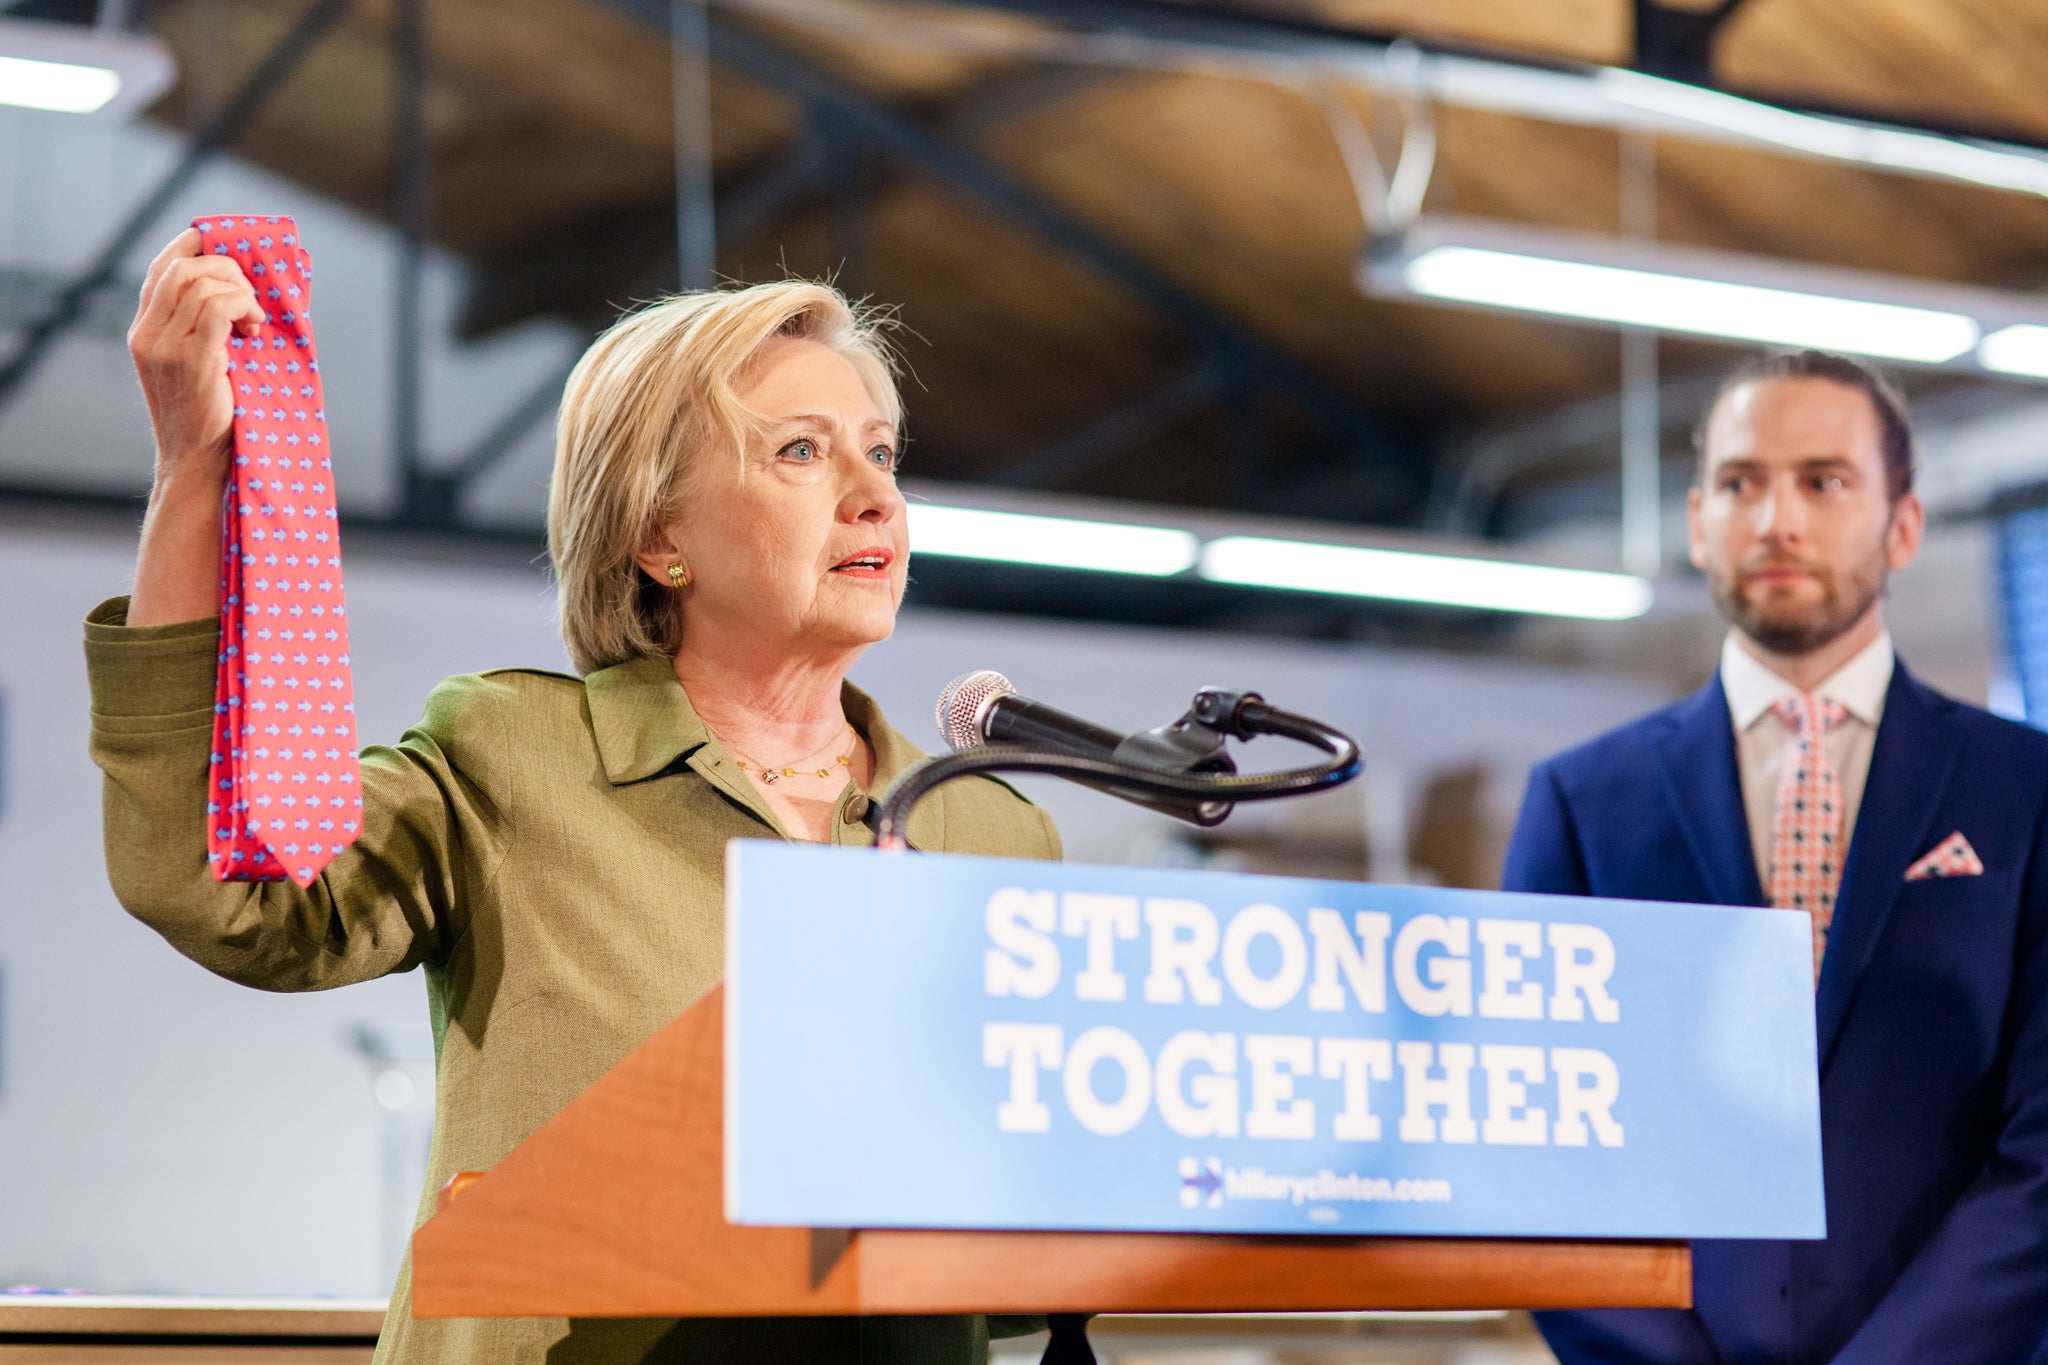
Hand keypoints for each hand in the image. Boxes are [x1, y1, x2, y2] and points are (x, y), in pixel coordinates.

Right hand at [127, 227, 265, 488]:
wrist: (198, 462)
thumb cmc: (209, 414)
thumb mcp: (196, 363)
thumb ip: (203, 326)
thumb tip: (246, 289)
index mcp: (144, 330)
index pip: (161, 267)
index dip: (195, 248)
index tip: (230, 253)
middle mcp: (147, 333)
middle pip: (182, 267)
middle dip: (226, 269)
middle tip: (251, 300)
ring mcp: (164, 346)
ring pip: (201, 283)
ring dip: (241, 292)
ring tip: (255, 324)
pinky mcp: (191, 359)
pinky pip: (217, 307)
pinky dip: (243, 306)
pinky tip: (254, 329)